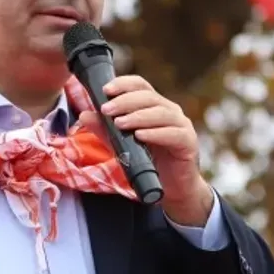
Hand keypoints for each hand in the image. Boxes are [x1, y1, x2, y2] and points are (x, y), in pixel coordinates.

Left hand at [77, 75, 214, 225]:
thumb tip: (84, 115)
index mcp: (154, 106)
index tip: (105, 90)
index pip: (140, 85)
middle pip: (148, 97)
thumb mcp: (122, 145)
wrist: (172, 189)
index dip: (123, 84)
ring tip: (119, 123)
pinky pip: (173, 134)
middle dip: (125, 101)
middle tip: (106, 110)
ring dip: (138, 116)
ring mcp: (181, 125)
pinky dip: (155, 133)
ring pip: (161, 113)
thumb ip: (106, 130)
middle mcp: (170, 111)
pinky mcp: (189, 142)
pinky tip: (140, 136)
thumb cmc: (149, 162)